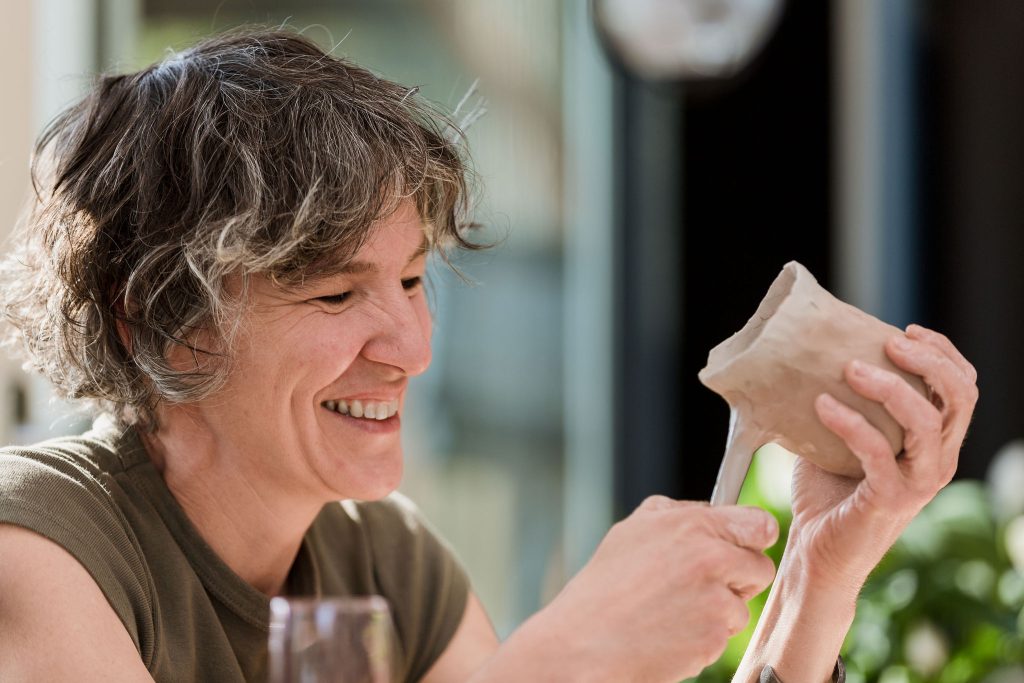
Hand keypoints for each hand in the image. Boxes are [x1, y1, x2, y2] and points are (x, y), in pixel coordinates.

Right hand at [540, 497, 777, 681]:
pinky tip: (671, 632)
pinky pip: (725, 636)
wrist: (585, 641)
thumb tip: (710, 511)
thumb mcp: (632, 530)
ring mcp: (715, 600)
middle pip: (761, 567)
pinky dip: (704, 638)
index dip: (756, 536)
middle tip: (702, 586)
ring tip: (674, 612)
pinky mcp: (714, 637)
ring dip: (719, 612)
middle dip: (739, 578)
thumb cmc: (604, 586)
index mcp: (692, 526)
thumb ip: (675, 514)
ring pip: (742, 606)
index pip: (760, 524)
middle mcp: (710, 558)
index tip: (747, 546)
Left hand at [788, 324, 978, 589]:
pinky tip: (822, 405)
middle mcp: (937, 461)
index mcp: (934, 443)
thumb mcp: (842, 436)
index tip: (906, 331)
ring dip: (891, 387)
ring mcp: (918, 483)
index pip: (962, 389)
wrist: (814, 553)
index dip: (943, 353)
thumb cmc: (827, 492)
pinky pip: (878, 452)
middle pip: (960, 397)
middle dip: (929, 360)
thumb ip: (847, 401)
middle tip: (889, 341)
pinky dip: (850, 423)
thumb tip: (816, 353)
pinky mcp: (890, 500)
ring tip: (850, 367)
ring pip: (927, 422)